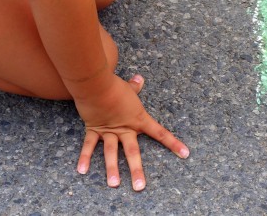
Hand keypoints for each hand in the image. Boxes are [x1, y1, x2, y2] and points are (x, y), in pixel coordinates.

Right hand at [75, 73, 188, 190]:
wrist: (96, 85)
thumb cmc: (115, 84)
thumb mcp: (128, 87)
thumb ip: (134, 86)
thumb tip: (139, 79)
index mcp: (138, 119)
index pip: (159, 133)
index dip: (173, 143)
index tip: (185, 154)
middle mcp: (125, 129)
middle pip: (132, 152)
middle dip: (136, 170)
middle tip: (140, 187)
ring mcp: (109, 131)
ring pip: (111, 153)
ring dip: (112, 169)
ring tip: (114, 184)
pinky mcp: (94, 129)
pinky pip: (89, 145)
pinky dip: (84, 157)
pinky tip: (82, 171)